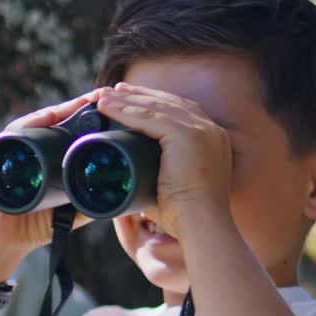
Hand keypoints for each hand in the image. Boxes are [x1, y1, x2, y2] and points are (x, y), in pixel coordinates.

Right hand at [0, 90, 105, 278]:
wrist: (2, 242)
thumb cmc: (35, 225)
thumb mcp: (70, 213)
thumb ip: (91, 203)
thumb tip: (124, 199)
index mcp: (49, 156)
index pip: (71, 129)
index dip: (90, 116)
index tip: (114, 105)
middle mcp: (30, 147)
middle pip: (56, 118)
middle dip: (79, 106)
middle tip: (103, 94)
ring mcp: (13, 148)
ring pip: (38, 121)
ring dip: (60, 111)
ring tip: (81, 102)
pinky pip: (13, 133)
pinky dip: (30, 124)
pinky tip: (48, 117)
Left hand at [95, 83, 233, 238]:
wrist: (202, 225)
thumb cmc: (186, 217)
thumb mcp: (176, 186)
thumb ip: (161, 174)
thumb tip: (133, 174)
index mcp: (212, 139)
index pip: (179, 111)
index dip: (153, 102)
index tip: (129, 98)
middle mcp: (211, 130)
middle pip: (169, 102)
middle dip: (138, 95)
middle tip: (114, 90)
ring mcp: (202, 130)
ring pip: (157, 107)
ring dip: (127, 100)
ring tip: (103, 97)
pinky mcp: (189, 135)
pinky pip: (150, 117)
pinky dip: (126, 111)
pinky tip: (108, 107)